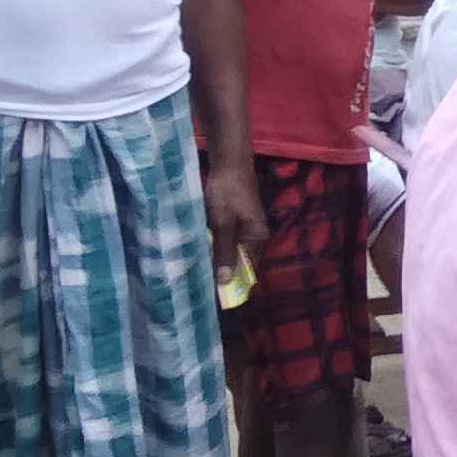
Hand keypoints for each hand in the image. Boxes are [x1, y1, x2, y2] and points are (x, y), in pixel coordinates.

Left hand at [201, 156, 268, 284]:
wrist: (229, 162)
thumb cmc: (227, 192)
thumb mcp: (223, 224)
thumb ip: (224, 251)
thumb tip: (225, 281)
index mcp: (258, 238)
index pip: (248, 269)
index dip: (233, 282)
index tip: (213, 294)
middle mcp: (256, 236)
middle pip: (241, 261)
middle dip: (223, 271)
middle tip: (200, 283)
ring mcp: (248, 227)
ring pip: (233, 250)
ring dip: (219, 258)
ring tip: (199, 269)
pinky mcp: (238, 220)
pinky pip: (228, 240)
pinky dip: (217, 246)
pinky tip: (202, 248)